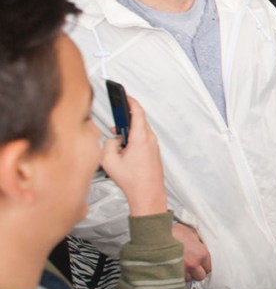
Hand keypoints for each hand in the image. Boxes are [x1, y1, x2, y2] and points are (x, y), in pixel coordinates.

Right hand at [101, 97, 166, 216]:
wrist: (148, 194)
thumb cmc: (133, 181)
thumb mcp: (110, 161)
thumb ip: (108, 144)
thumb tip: (113, 139)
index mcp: (140, 138)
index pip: (137, 112)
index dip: (130, 100)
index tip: (123, 94)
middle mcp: (149, 139)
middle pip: (138, 120)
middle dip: (125, 116)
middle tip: (115, 111)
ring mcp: (153, 146)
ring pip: (140, 130)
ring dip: (128, 129)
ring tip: (115, 132)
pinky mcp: (153, 152)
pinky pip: (142, 138)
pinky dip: (132, 137)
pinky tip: (123, 143)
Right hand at [172, 223, 211, 281]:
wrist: (156, 236)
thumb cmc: (172, 232)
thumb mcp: (190, 232)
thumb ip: (198, 241)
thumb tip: (200, 245)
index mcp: (201, 254)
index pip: (209, 267)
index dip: (205, 264)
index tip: (202, 263)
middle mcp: (193, 264)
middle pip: (200, 276)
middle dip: (197, 272)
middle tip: (193, 265)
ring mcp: (181, 271)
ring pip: (189, 279)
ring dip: (187, 274)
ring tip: (182, 266)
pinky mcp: (171, 275)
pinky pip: (178, 280)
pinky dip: (177, 275)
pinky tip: (174, 268)